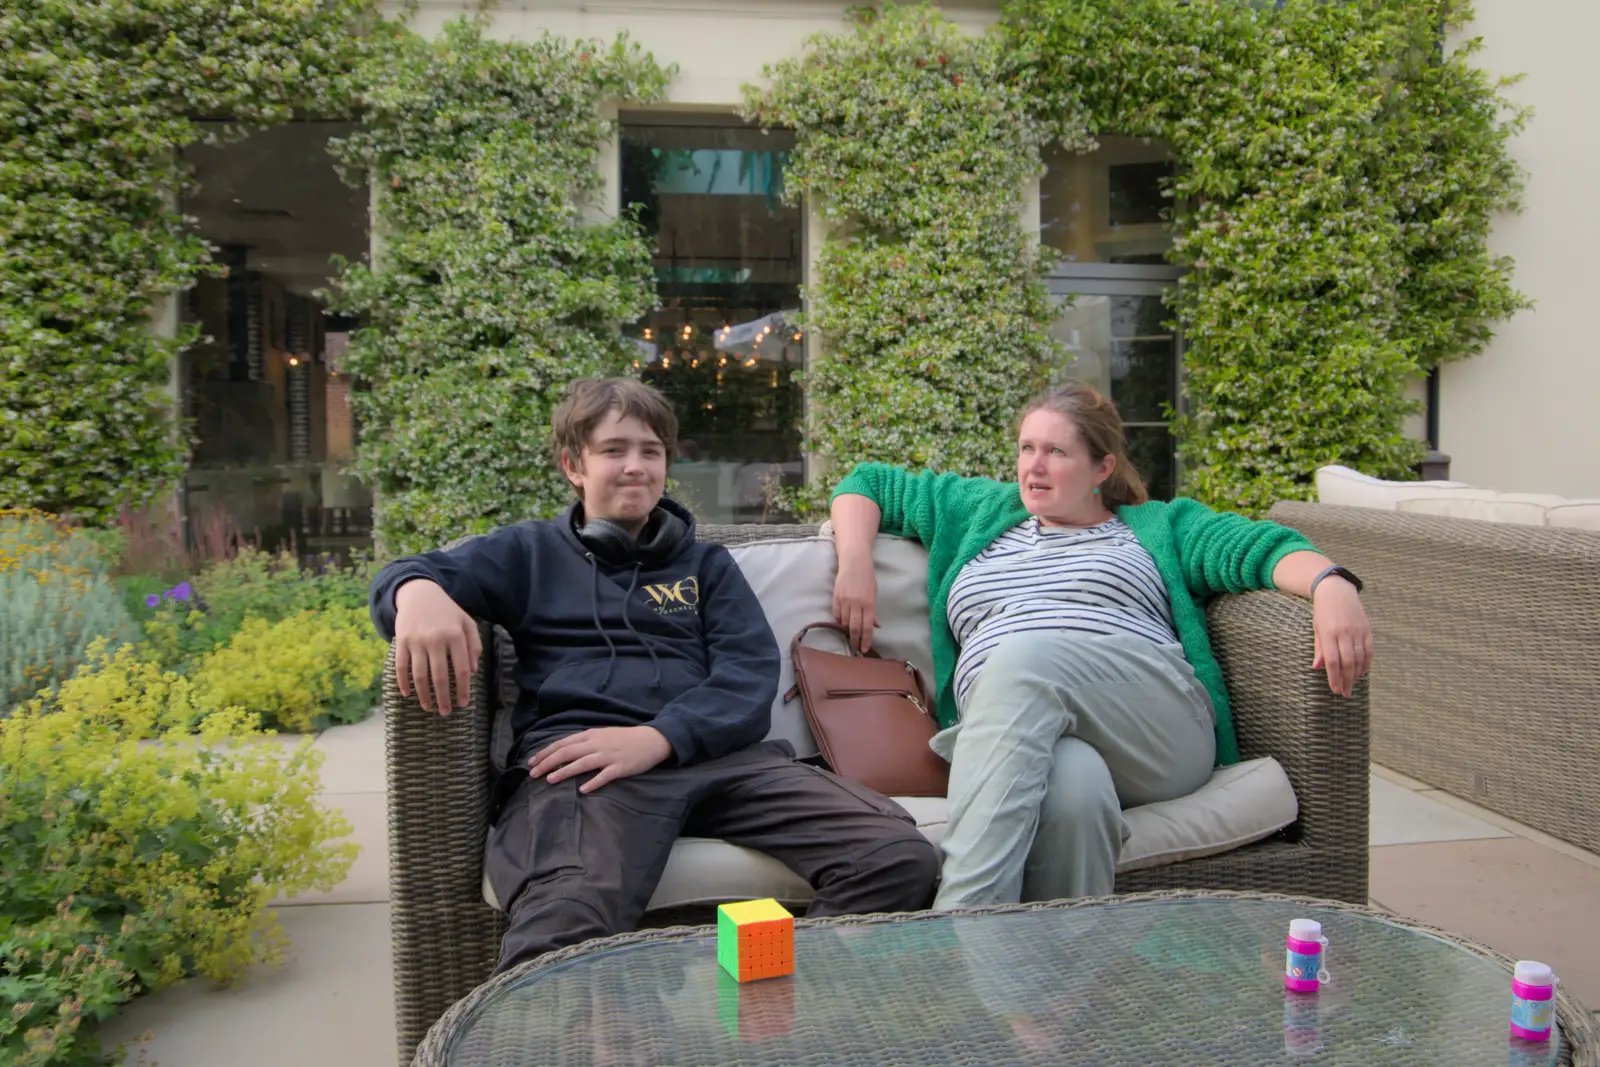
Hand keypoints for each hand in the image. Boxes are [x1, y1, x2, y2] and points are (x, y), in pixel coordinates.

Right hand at [393, 579, 482, 713]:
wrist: (419, 593)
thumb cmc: (446, 611)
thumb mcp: (467, 622)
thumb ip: (474, 644)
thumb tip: (474, 670)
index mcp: (456, 635)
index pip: (462, 669)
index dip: (463, 689)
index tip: (463, 703)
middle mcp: (436, 639)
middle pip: (441, 676)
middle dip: (444, 698)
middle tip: (445, 712)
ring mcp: (417, 641)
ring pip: (420, 675)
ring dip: (424, 695)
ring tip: (428, 707)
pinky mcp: (401, 641)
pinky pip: (401, 666)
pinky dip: (403, 682)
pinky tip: (408, 694)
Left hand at [527, 726, 672, 793]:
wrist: (651, 739)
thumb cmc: (624, 738)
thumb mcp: (602, 735)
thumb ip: (584, 741)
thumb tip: (563, 751)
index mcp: (590, 735)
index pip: (563, 743)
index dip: (545, 752)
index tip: (531, 762)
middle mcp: (597, 744)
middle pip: (567, 752)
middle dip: (548, 763)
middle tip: (532, 773)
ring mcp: (609, 756)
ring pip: (582, 763)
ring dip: (564, 771)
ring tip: (550, 780)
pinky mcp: (621, 767)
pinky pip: (605, 776)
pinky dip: (593, 782)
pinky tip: (583, 790)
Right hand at [832, 559, 879, 652]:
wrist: (854, 562)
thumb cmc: (867, 578)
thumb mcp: (874, 594)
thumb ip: (873, 611)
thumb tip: (876, 626)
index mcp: (869, 603)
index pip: (867, 626)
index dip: (866, 639)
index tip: (865, 649)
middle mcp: (857, 604)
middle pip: (854, 627)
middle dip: (854, 640)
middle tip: (855, 649)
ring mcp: (845, 601)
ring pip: (844, 622)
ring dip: (846, 630)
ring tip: (848, 635)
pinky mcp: (836, 597)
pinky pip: (836, 614)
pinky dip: (838, 620)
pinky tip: (840, 623)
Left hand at [1311, 578, 1370, 697]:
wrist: (1336, 591)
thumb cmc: (1323, 612)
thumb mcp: (1317, 629)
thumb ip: (1319, 649)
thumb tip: (1317, 668)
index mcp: (1328, 633)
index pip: (1332, 661)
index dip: (1334, 677)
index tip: (1335, 689)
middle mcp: (1344, 633)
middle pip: (1347, 662)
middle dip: (1346, 680)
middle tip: (1345, 693)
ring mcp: (1357, 631)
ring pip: (1359, 658)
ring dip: (1356, 674)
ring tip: (1352, 685)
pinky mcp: (1367, 629)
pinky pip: (1368, 650)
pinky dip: (1366, 663)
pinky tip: (1362, 672)